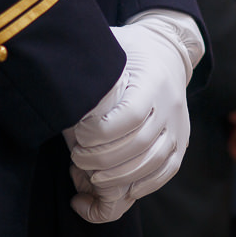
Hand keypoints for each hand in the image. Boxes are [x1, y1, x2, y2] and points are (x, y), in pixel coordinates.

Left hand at [64, 14, 196, 222]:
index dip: (100, 132)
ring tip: (92, 176)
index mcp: (152, 80)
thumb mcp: (109, 48)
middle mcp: (170, 105)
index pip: (130, 115)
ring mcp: (178, 125)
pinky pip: (167, 170)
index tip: (78, 133)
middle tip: (77, 159)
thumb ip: (89, 67)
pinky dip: (143, 184)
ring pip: (153, 162)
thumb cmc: (127, 51)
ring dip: (119, 177)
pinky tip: (122, 189)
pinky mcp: (181, 140)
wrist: (166, 51)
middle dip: (103, 159)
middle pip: (140, 144)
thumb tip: (54, 81)